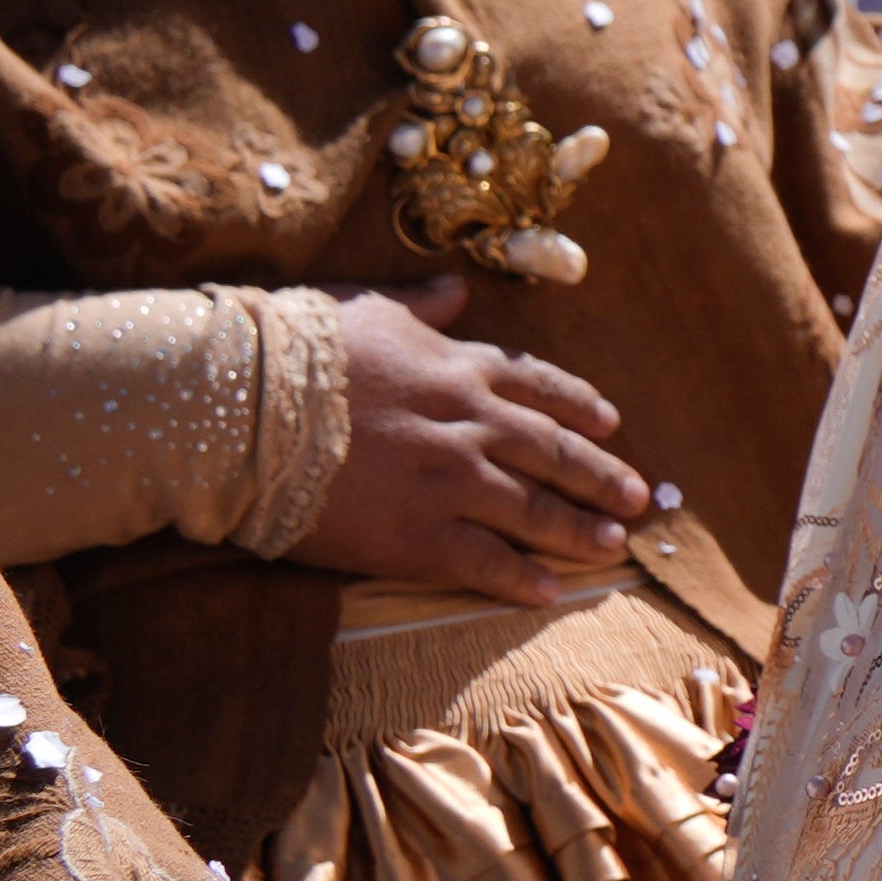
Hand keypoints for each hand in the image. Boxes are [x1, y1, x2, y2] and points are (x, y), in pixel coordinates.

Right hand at [309, 277, 649, 604]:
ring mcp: (449, 482)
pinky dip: (520, 579)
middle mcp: (470, 424)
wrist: (243, 407)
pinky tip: (549, 592)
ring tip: (612, 546)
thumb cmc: (295, 349)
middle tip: (639, 497)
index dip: (583, 410)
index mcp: (460, 369)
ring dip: (577, 530)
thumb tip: (457, 288)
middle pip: (553, 453)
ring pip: (532, 510)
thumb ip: (421, 304)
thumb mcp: (368, 308)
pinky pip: (484, 562)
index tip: (613, 427)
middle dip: (600, 476)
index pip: (542, 389)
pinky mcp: (416, 535)